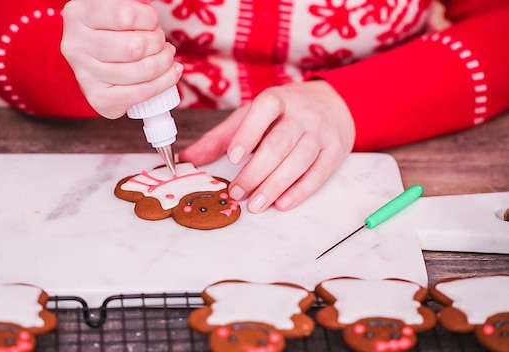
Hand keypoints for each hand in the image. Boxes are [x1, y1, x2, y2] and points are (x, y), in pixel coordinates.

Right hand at [61, 0, 182, 117]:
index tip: (152, 21)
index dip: (149, 19)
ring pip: (142, 71)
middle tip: (159, 40)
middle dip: (158, 42)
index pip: (124, 16)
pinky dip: (164, 83)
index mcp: (78, 14)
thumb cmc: (109, 28)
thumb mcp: (115, 7)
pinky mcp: (99, 98)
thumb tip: (154, 24)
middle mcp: (76, 46)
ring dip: (165, 62)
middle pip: (135, 47)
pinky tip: (170, 73)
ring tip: (166, 55)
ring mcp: (86, 75)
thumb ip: (132, 10)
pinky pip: (141, 94)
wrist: (92, 55)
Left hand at [179, 80, 354, 212]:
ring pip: (299, 160)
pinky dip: (300, 190)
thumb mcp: (251, 116)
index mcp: (276, 100)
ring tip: (256, 204)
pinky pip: (318, 173)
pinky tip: (282, 203)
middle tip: (237, 192)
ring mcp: (320, 133)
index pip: (263, 111)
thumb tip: (187, 159)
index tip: (233, 156)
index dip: (248, 133)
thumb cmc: (283, 113)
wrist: (333, 103)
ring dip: (276, 185)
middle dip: (257, 171)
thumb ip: (220, 137)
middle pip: (279, 144)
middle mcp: (301, 115)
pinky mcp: (334, 151)